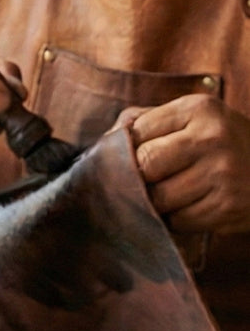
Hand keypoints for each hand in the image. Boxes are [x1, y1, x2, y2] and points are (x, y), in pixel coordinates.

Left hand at [114, 94, 249, 234]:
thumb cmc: (223, 145)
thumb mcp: (194, 119)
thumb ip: (148, 122)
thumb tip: (104, 142)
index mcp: (197, 109)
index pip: (136, 133)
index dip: (123, 153)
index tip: (122, 163)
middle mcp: (211, 137)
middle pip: (144, 166)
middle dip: (137, 181)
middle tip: (141, 185)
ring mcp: (222, 173)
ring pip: (159, 199)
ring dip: (156, 204)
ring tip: (169, 197)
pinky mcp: (227, 206)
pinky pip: (179, 221)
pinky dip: (176, 220)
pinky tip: (191, 209)